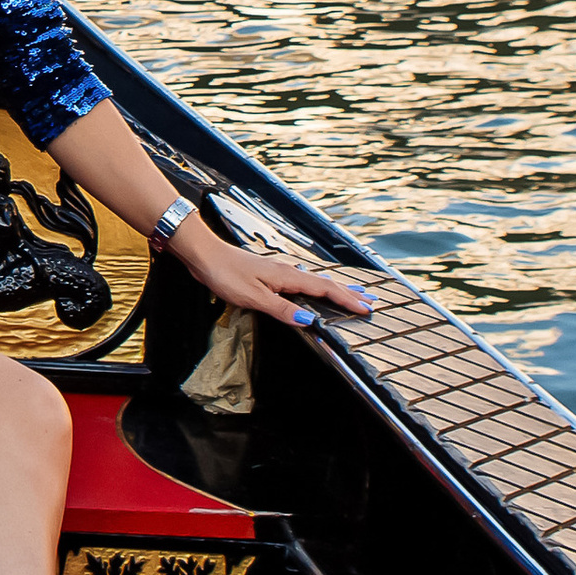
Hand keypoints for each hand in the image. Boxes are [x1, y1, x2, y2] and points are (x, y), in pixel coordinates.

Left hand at [177, 231, 377, 335]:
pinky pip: (302, 281)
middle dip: (349, 293)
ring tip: (353, 294)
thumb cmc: (225, 274)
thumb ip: (281, 308)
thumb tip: (308, 319)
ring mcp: (279, 270)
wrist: (204, 254)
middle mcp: (287, 271)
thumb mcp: (253, 297)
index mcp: (287, 276)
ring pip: (315, 281)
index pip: (324, 290)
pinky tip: (315, 290)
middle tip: (371, 300)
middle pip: (325, 283)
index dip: (346, 300)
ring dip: (336, 289)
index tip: (366, 308)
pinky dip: (317, 287)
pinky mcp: (270, 273)